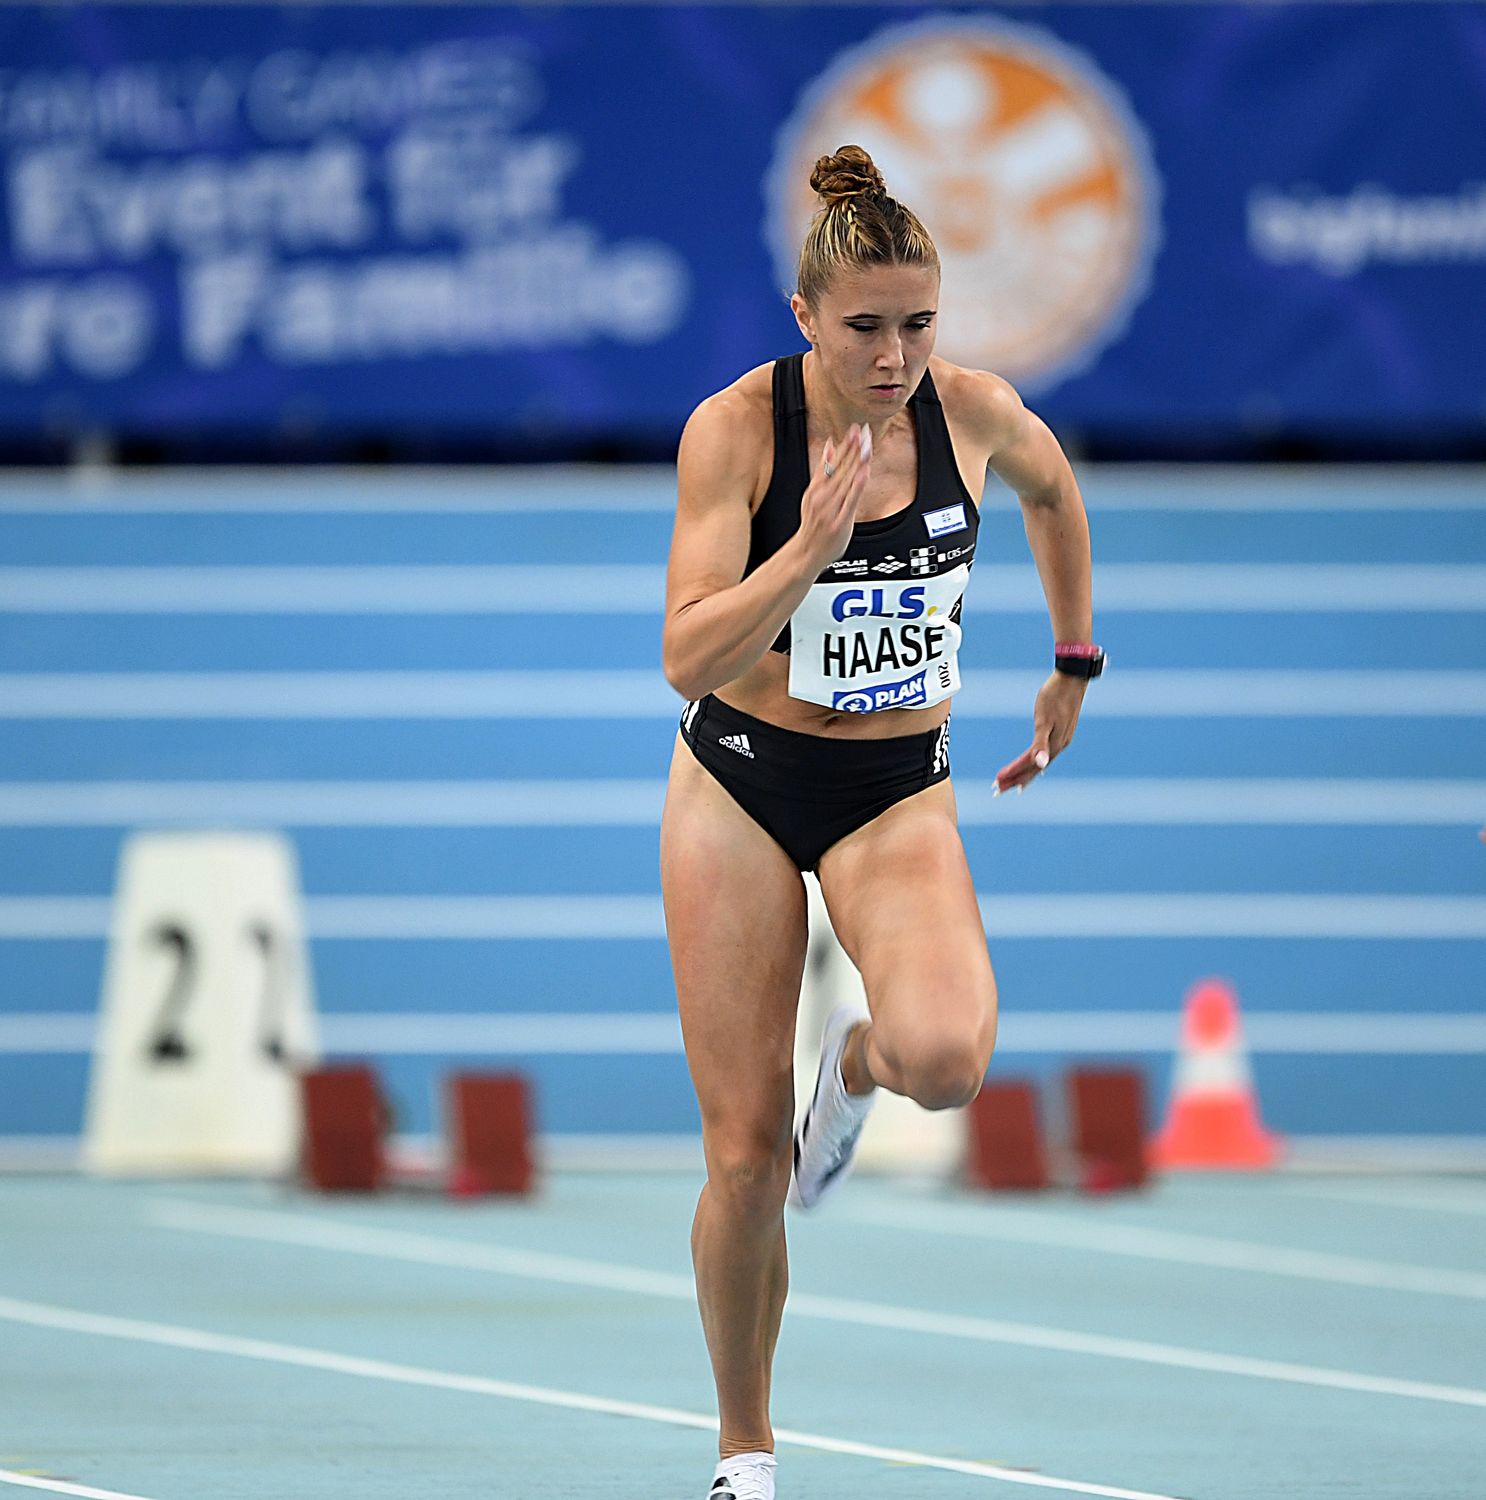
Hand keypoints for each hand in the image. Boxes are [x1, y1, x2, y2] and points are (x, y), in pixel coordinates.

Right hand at [798, 422, 870, 571]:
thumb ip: (822, 469)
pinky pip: (851, 500)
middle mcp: (823, 496)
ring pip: (847, 480)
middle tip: (863, 431)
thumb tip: (830, 444)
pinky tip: (864, 472)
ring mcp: (832, 508)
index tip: (855, 429)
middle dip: (853, 448)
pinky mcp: (841, 521)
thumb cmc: (813, 524)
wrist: (806, 553)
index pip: (834, 461)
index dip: (846, 444)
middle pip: (841, 467)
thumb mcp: (812, 493)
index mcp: (817, 487)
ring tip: (866, 445)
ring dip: (857, 462)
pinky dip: (857, 485)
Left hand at [995, 671, 1087, 792]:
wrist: (1072, 679)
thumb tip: (1040, 765)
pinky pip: (1045, 754)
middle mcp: (1058, 746)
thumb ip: (1041, 744)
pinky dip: (1035, 763)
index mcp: (1054, 745)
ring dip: (1023, 773)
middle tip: (997, 790)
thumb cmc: (1055, 696)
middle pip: (1033, 769)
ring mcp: (1061, 740)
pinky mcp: (1061, 733)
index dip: (1012, 775)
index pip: (1028, 765)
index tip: (996, 784)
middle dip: (1015, 780)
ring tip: (1010, 782)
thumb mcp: (1045, 720)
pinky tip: (1033, 764)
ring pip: (1039, 763)